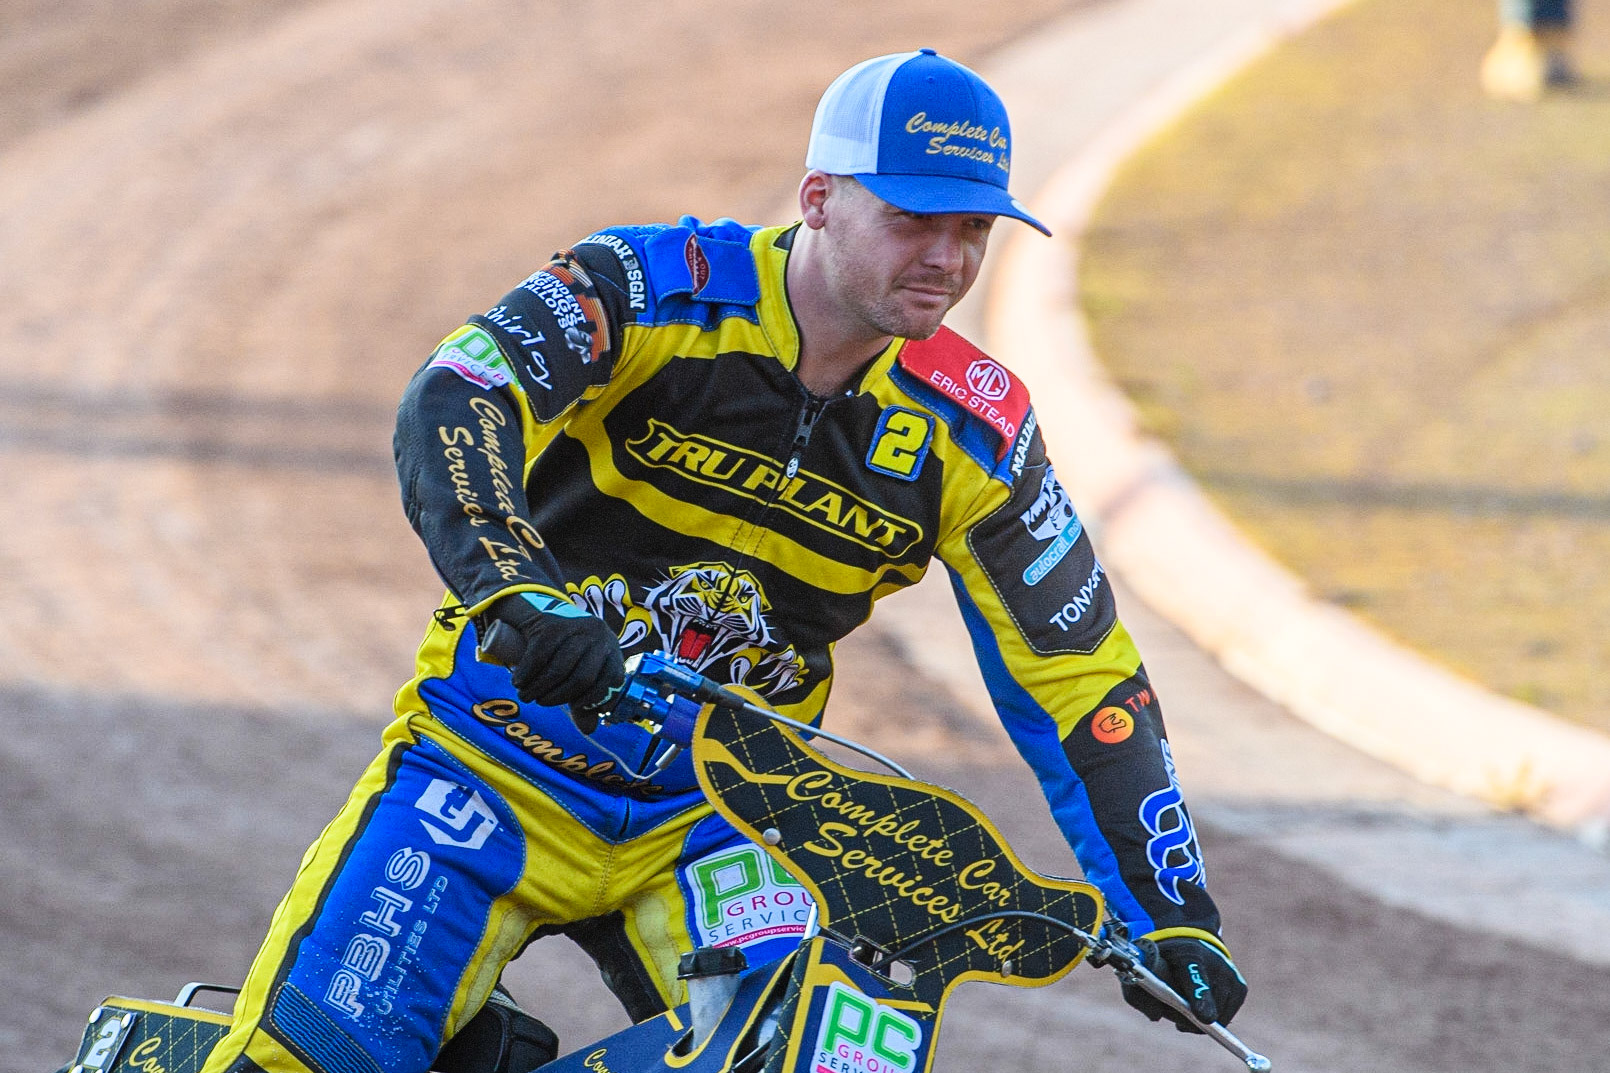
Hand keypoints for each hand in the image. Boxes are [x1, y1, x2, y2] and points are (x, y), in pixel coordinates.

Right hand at [481, 593, 624, 727]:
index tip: (576, 707)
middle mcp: (599, 636)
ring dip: (538, 688)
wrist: (542, 613)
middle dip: (557, 697)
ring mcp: (576, 627)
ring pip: (558, 669)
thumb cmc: (564, 651)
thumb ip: (585, 702)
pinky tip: (518, 681)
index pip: (613, 681)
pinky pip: (539, 656)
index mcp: (612, 649)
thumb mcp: (579, 673)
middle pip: (583, 679)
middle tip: (540, 702)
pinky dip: (527, 673)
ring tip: (526, 695)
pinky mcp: (552, 624)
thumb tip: (589, 730)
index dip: (596, 700)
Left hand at [1122, 935, 1246, 1032]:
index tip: (1203, 1016)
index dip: (1200, 997)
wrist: (1188, 939)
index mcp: (1188, 955)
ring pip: (1216, 1018)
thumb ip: (1139, 994)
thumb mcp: (1143, 968)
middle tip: (1173, 1003)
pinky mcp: (1240, 987)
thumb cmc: (1163, 957)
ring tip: (1186, 998)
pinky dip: (1210, 1014)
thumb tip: (1156, 1017)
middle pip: (1207, 1007)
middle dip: (1186, 1016)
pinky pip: (1225, 1017)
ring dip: (1198, 1017)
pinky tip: (1199, 1000)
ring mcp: (1231, 976)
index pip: (1195, 978)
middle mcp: (1216, 964)